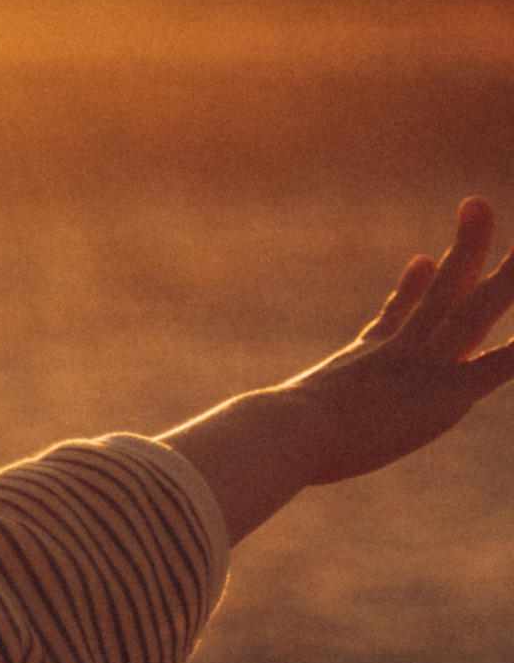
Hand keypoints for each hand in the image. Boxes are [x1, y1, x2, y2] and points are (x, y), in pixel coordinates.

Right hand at [162, 199, 513, 541]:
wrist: (280, 436)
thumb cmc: (257, 444)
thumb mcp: (245, 442)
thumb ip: (226, 446)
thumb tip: (181, 458)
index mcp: (357, 366)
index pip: (394, 319)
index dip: (414, 289)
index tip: (424, 260)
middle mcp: (395, 356)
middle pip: (441, 293)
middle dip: (466, 249)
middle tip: (477, 204)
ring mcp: (420, 369)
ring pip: (476, 311)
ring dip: (511, 279)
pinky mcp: (444, 394)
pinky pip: (498, 367)